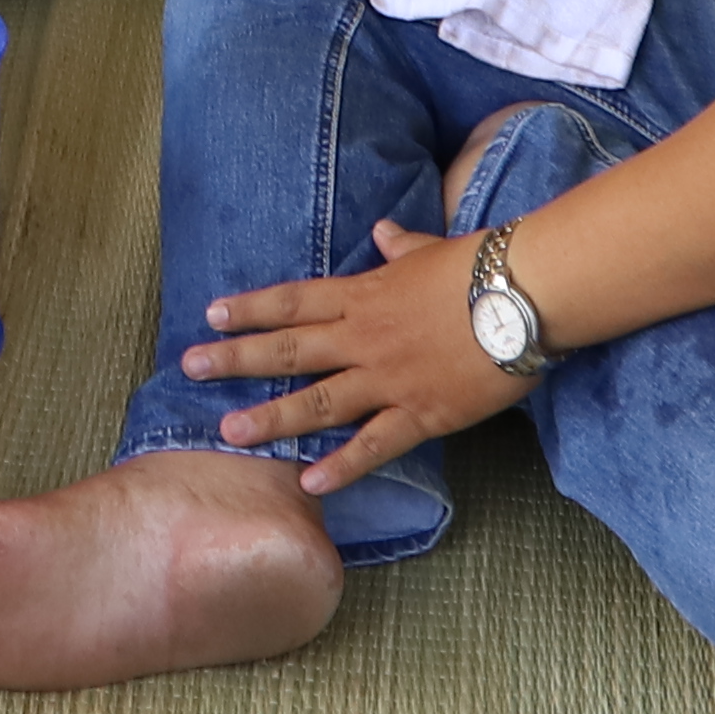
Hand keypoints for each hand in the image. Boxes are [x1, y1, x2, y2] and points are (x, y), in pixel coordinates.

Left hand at [183, 216, 526, 499]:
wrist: (525, 293)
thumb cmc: (483, 267)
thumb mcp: (432, 249)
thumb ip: (400, 247)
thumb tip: (383, 230)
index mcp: (365, 293)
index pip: (294, 300)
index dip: (250, 308)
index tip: (210, 315)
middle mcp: (364, 336)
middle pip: (289, 348)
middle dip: (237, 359)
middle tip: (189, 368)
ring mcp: (389, 377)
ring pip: (318, 401)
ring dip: (272, 417)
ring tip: (229, 433)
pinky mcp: (421, 413)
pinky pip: (374, 445)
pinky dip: (343, 466)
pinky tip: (310, 483)